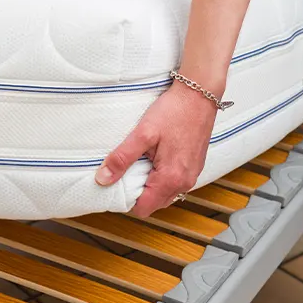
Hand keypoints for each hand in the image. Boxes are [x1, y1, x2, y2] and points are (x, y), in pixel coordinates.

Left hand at [95, 82, 216, 217]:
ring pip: (165, 194)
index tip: (117, 183)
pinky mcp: (195, 166)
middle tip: (128, 169)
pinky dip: (163, 176)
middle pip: (155, 203)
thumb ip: (122, 158)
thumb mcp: (142, 134)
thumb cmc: (174, 112)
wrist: (199, 95)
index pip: (143, 208)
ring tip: (142, 161)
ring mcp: (192, 175)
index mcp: (170, 179)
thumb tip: (103, 179)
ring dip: (151, 184)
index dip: (127, 199)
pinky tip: (156, 158)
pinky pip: (175, 182)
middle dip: (139, 192)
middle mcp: (185, 182)